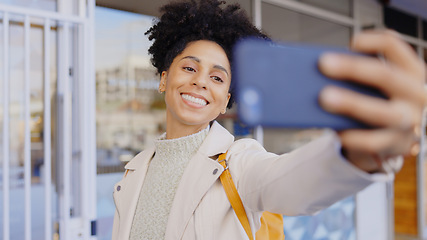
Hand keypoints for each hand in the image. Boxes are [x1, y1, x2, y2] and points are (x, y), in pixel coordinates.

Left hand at [318, 30, 426, 172]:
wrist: (392, 140)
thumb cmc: (377, 103)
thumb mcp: (377, 85)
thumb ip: (359, 76)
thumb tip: (322, 68)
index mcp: (412, 72)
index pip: (394, 46)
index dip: (373, 40)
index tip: (352, 42)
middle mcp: (416, 95)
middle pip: (385, 75)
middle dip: (352, 68)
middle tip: (323, 63)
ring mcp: (410, 122)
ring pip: (380, 111)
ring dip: (351, 103)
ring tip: (323, 97)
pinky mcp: (398, 146)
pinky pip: (372, 142)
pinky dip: (352, 136)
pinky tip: (335, 130)